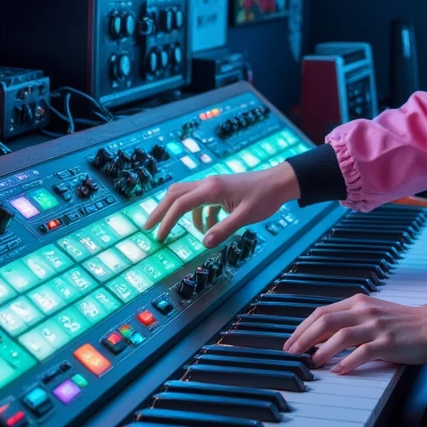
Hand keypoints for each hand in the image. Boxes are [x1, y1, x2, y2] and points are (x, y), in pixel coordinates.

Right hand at [143, 161, 299, 245]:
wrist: (278, 183)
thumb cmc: (264, 198)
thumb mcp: (245, 217)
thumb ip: (223, 230)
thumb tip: (203, 243)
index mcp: (211, 189)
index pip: (180, 205)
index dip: (167, 221)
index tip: (159, 237)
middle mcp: (207, 183)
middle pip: (174, 195)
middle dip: (160, 211)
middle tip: (148, 228)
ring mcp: (212, 185)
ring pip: (184, 195)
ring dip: (176, 212)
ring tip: (170, 230)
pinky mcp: (218, 189)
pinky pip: (199, 201)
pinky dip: (196, 215)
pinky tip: (205, 229)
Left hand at [283, 296, 426, 374]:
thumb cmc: (401, 323)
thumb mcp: (372, 313)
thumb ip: (349, 320)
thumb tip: (321, 336)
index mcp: (358, 302)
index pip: (322, 312)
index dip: (302, 328)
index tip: (290, 342)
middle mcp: (364, 311)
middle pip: (326, 321)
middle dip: (304, 338)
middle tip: (292, 353)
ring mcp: (376, 327)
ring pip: (341, 336)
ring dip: (322, 350)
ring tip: (312, 362)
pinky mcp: (388, 343)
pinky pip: (362, 352)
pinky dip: (347, 362)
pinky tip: (338, 370)